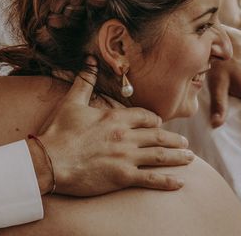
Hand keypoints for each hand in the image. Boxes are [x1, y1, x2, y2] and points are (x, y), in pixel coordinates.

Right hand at [28, 58, 193, 196]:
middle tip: (184, 143)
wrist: (50, 161)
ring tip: (190, 158)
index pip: (145, 116)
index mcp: (115, 117)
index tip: (159, 124)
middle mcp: (125, 136)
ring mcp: (126, 157)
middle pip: (158, 136)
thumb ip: (84, 81)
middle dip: (173, 139)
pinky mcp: (123, 177)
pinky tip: (180, 182)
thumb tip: (90, 58)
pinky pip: (152, 179)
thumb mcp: (72, 102)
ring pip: (161, 156)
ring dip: (178, 157)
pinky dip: (168, 181)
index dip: (154, 120)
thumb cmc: (59, 131)